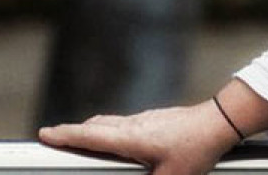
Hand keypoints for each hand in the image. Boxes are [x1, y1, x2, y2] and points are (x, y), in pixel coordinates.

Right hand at [38, 101, 239, 174]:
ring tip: (83, 139)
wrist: (222, 121)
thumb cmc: (198, 148)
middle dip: (75, 132)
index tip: (45, 133)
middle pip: (97, 126)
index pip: (90, 135)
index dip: (65, 135)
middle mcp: (136, 124)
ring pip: (113, 122)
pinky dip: (113, 129)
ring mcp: (148, 118)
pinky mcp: (159, 118)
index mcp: (131, 137)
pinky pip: (127, 123)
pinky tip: (120, 139)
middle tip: (57, 138)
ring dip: (95, 130)